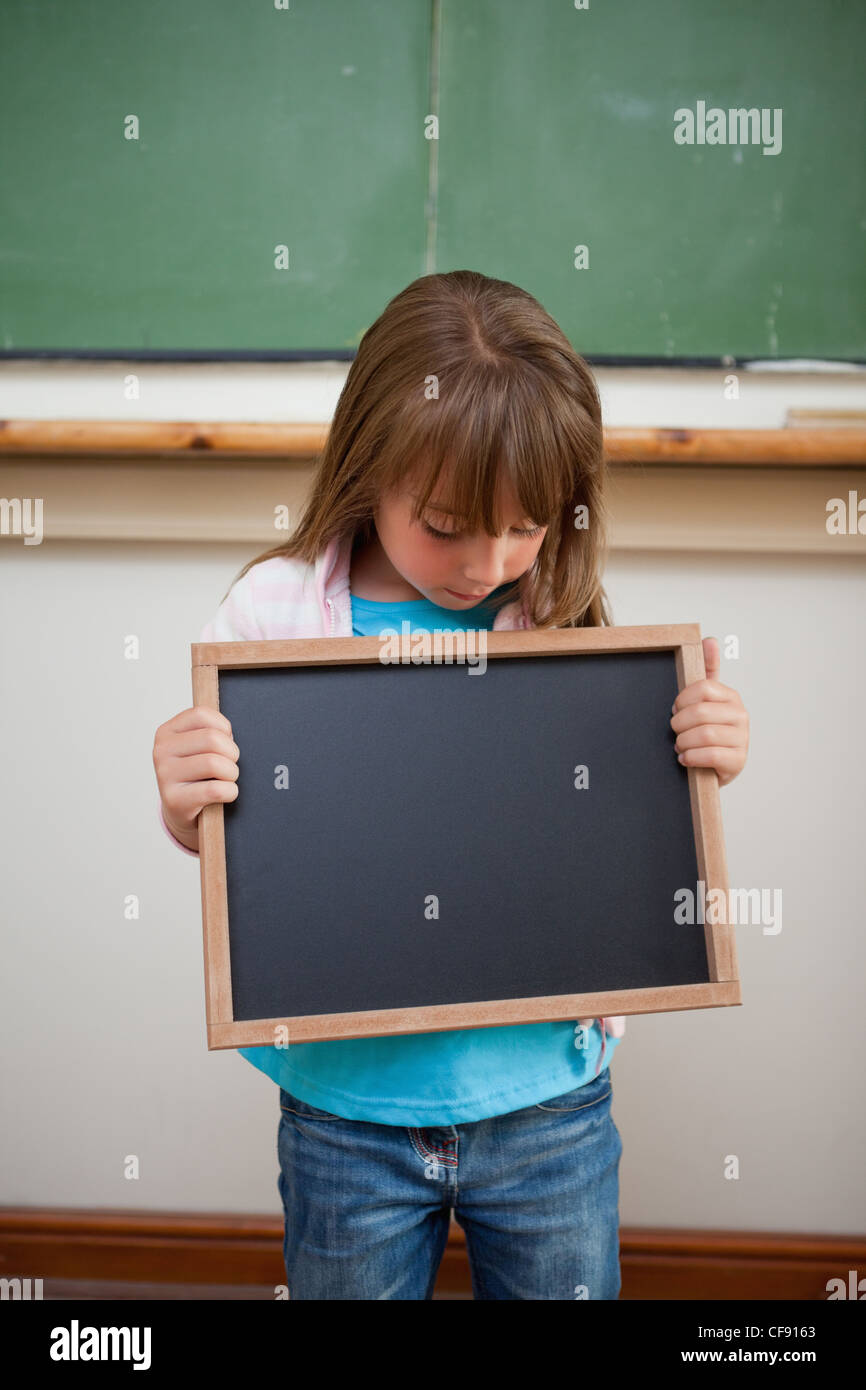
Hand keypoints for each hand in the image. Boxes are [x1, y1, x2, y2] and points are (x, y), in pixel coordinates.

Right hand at [153, 705, 239, 837]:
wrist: (182, 810)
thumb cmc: (196, 774)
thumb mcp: (196, 747)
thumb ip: (210, 731)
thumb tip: (230, 733)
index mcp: (167, 732)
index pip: (201, 714)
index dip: (224, 727)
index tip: (226, 740)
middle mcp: (161, 751)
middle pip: (212, 738)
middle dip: (232, 752)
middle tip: (231, 763)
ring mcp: (165, 775)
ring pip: (214, 763)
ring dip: (231, 773)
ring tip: (228, 778)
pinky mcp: (174, 799)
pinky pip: (215, 790)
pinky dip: (230, 791)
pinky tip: (226, 793)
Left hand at [670, 637, 748, 788]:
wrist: (711, 768)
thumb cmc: (705, 731)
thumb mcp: (703, 702)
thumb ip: (705, 672)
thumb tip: (710, 640)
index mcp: (731, 696)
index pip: (703, 688)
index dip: (682, 700)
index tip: (675, 710)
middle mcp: (741, 716)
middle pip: (700, 712)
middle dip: (679, 725)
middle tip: (675, 732)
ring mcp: (742, 739)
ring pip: (704, 735)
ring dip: (683, 742)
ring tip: (680, 746)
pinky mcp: (738, 761)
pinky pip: (710, 755)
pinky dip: (691, 757)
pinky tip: (685, 759)